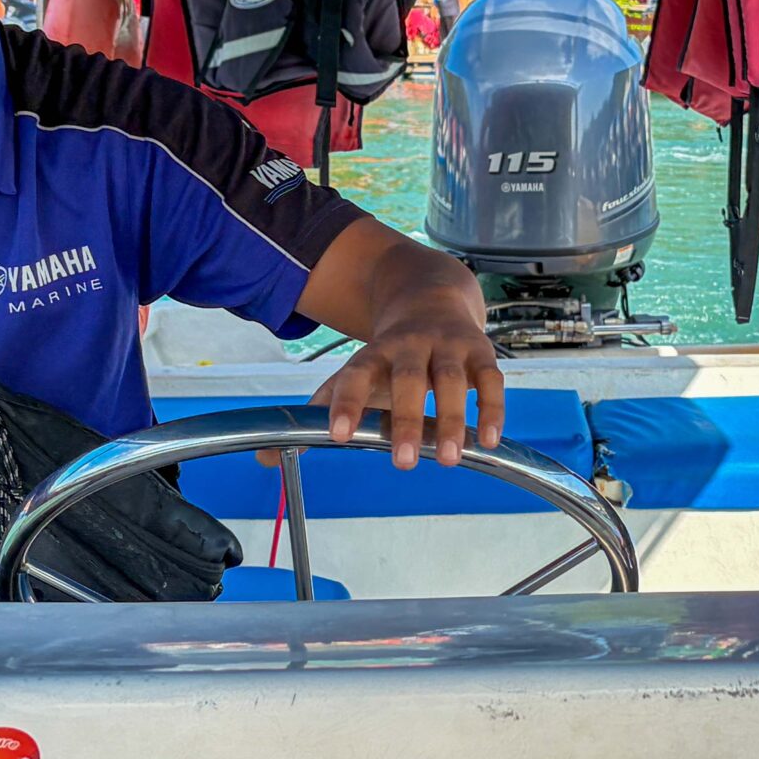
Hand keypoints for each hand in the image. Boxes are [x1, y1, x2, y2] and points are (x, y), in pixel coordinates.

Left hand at [309, 300, 504, 468]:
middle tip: (402, 463)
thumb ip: (322, 410)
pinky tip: (488, 441)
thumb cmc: (391, 352)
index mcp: (375, 352)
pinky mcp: (482, 352)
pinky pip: (491, 380)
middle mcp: (412, 345)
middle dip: (406, 420)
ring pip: (452, 380)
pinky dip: (491, 410)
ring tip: (448, 459)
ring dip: (452, 419)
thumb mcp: (357, 371)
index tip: (336, 436)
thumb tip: (266, 457)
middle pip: (409, 379)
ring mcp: (449, 345)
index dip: (345, 403)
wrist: (431, 295)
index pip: (355, 375)